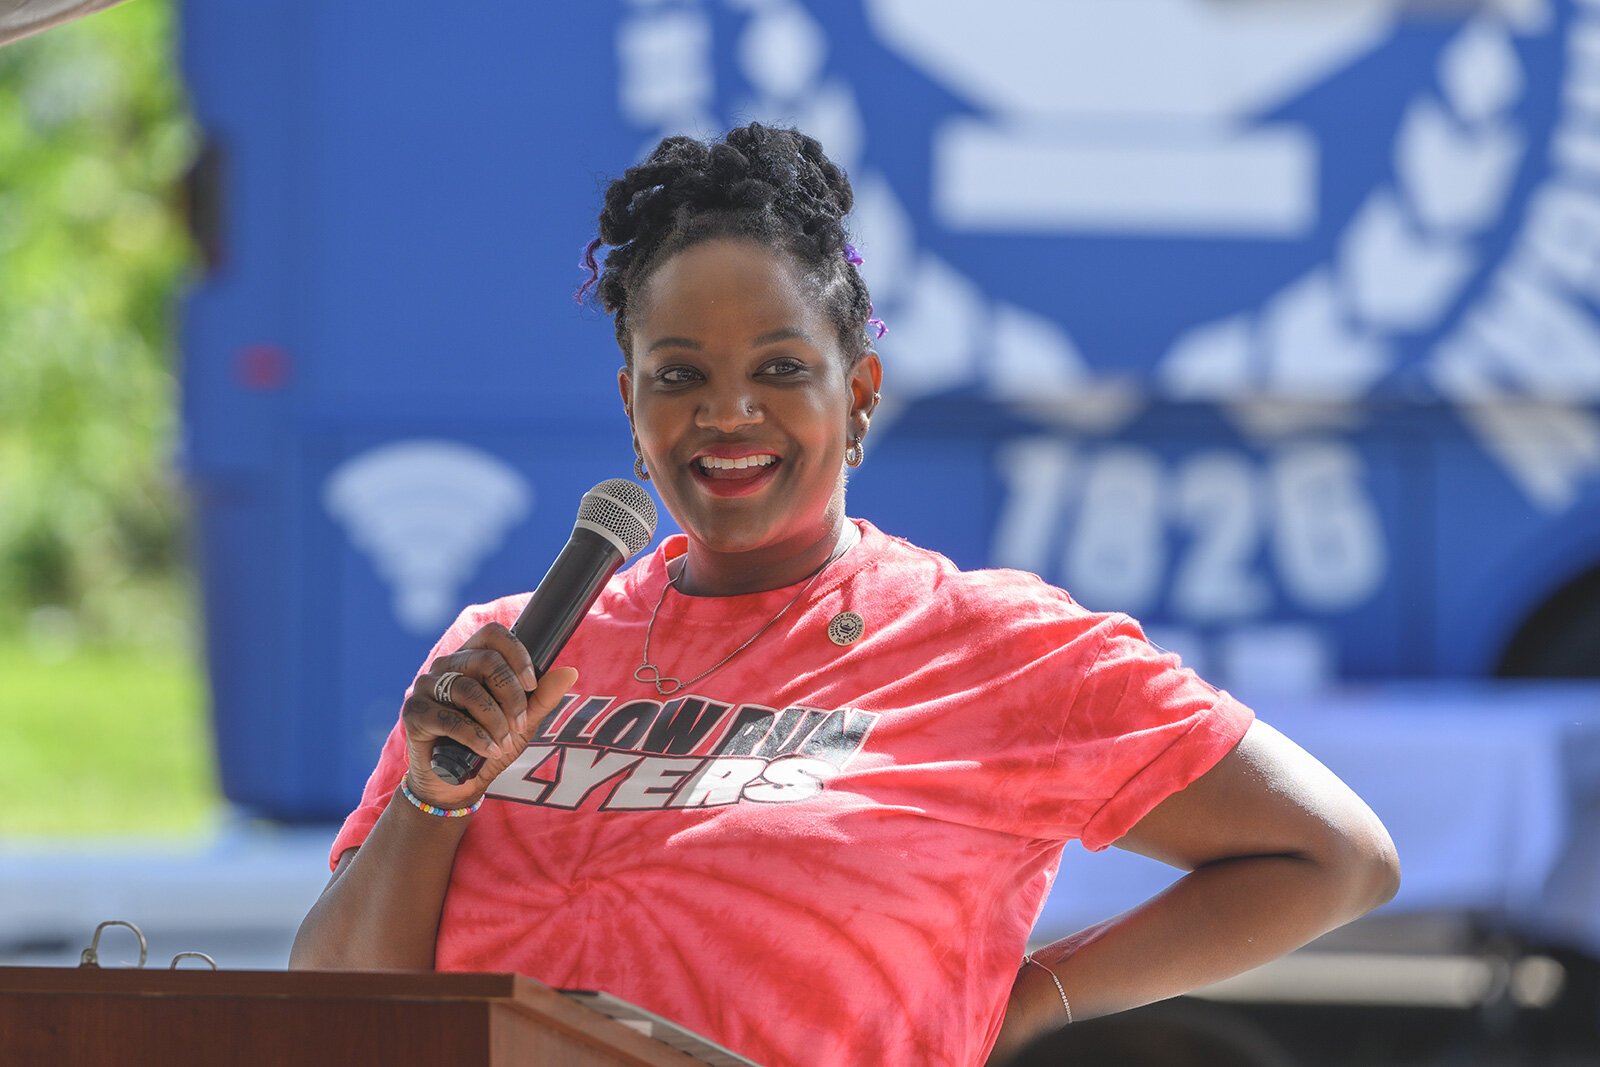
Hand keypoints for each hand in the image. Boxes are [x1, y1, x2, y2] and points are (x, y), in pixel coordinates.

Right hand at [400, 622, 578, 810]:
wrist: (456, 784)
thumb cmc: (489, 745)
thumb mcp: (522, 723)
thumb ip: (542, 697)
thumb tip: (570, 672)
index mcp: (472, 659)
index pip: (494, 634)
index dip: (517, 654)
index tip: (532, 684)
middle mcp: (447, 666)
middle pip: (486, 661)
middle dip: (511, 695)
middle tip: (520, 724)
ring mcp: (426, 687)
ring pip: (468, 690)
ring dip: (495, 720)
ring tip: (504, 744)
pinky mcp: (414, 713)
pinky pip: (448, 718)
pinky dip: (475, 736)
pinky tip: (489, 750)